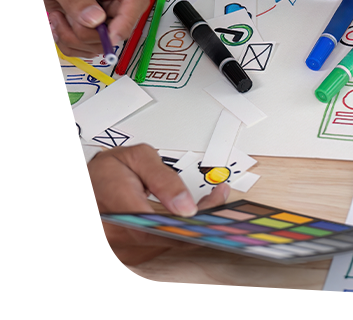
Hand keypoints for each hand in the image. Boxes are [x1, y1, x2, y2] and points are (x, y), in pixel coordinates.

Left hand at [10, 0, 146, 56]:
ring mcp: (106, 9)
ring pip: (105, 40)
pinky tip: (62, 26)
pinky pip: (93, 44)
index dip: (126, 22)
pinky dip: (74, 43)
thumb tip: (95, 19)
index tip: (108, 37)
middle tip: (66, 23)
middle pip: (121, 25)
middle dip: (92, 34)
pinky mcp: (98, 23)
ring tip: (59, 19)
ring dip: (78, 40)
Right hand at [63, 144, 229, 264]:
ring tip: (208, 205)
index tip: (212, 207)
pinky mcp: (119, 256)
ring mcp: (111, 248)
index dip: (186, 221)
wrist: (73, 186)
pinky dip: (174, 236)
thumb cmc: (103, 170)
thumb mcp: (137, 157)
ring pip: (162, 247)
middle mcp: (107, 232)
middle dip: (197, 221)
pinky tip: (186, 220)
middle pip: (162, 239)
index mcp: (109, 199)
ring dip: (188, 229)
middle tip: (219, 201)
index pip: (152, 223)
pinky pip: (155, 250)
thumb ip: (164, 179)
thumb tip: (186, 206)